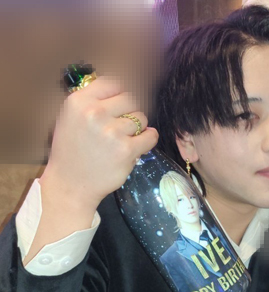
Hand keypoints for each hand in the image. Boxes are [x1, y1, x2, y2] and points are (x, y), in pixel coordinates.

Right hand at [41, 77, 157, 212]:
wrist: (71, 184)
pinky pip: (150, 136)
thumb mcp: (70, 117)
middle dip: (131, 111)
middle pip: (131, 98)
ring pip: (141, 118)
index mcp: (79, 102)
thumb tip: (118, 85)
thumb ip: (91, 100)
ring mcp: (112, 132)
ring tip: (124, 139)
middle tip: (124, 124)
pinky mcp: (126, 150)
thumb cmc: (71, 150)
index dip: (122, 92)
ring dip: (138, 128)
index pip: (113, 83)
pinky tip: (139, 144)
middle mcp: (95, 113)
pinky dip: (149, 139)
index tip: (123, 102)